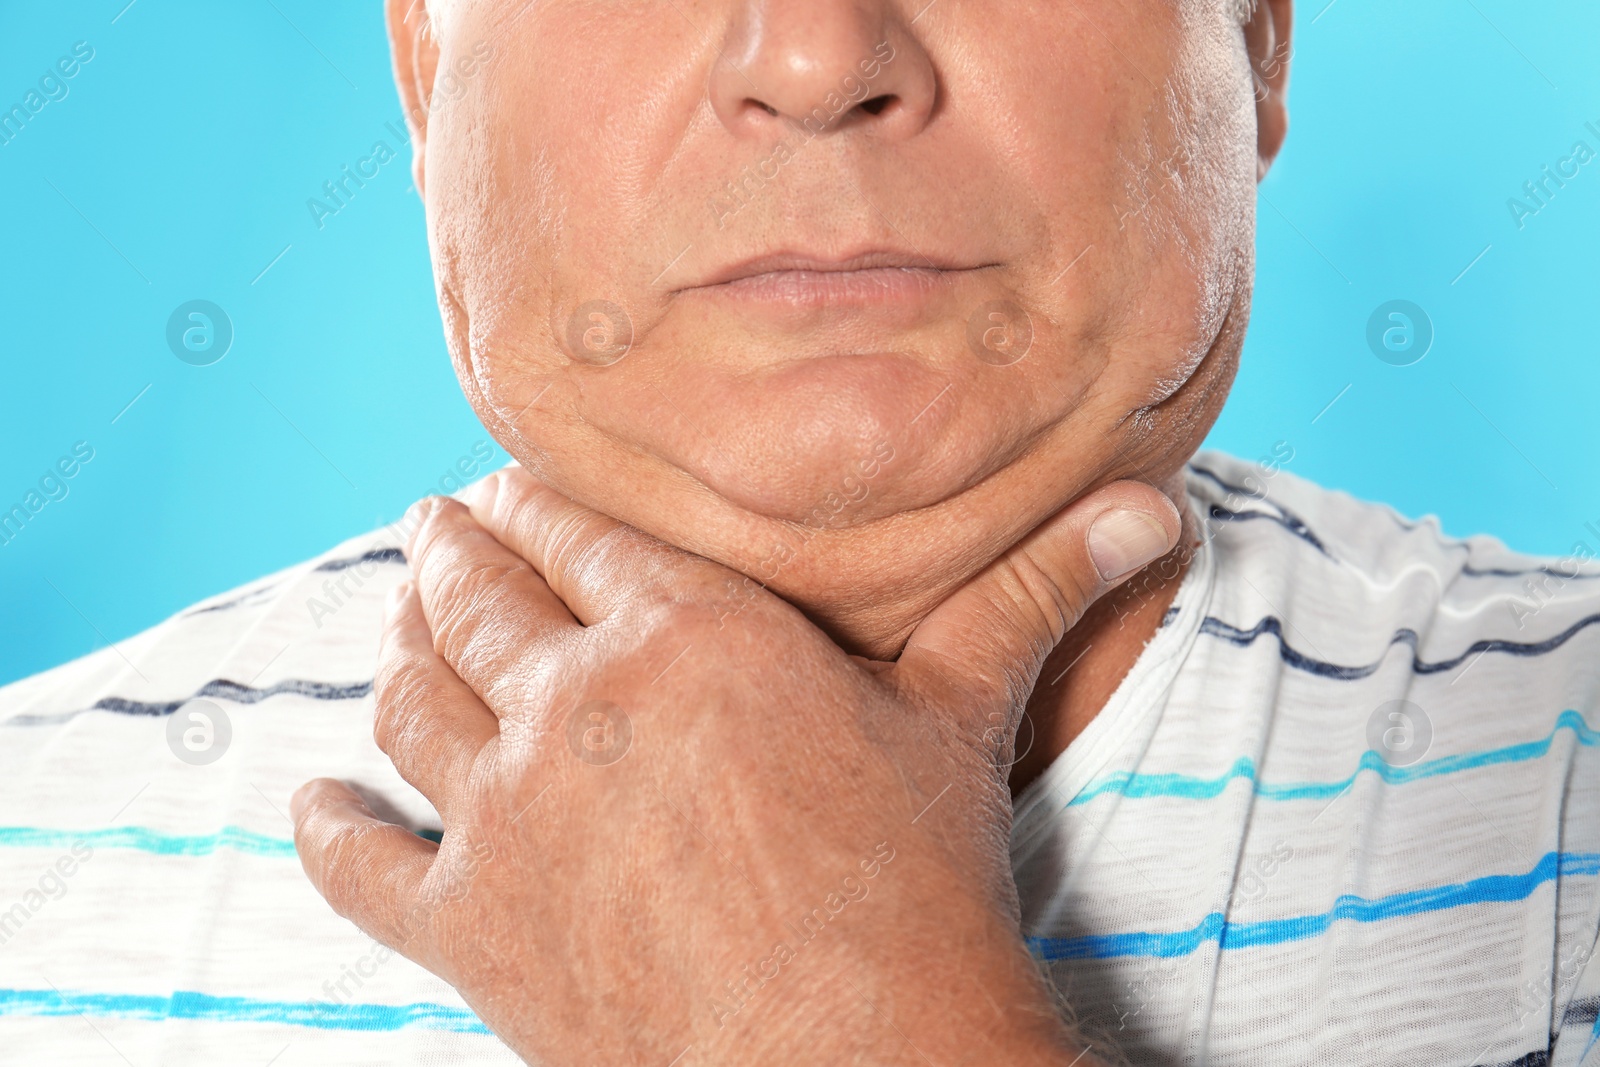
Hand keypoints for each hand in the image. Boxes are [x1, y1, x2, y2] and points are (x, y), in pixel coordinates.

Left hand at [291, 467, 1178, 1065]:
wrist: (857, 1063)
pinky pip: (362, 864)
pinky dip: (330, 829)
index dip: (530, 500)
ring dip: (394, 655)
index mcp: (684, 632)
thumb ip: (1035, 595)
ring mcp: (510, 817)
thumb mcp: (963, 717)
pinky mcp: (474, 929)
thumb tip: (1156, 507)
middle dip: (448, 552)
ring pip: (411, 705)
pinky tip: (316, 804)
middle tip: (434, 530)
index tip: (507, 486)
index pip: (571, 530)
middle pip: (474, 598)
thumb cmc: (915, 882)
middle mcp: (575, 703)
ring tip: (397, 630)